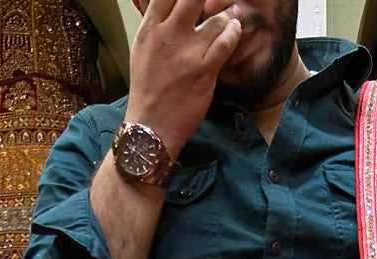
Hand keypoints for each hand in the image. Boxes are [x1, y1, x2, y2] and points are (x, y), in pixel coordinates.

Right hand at [127, 0, 243, 160]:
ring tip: (231, 14)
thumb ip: (155, 23)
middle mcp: (168, 35)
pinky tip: (235, 30)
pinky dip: (233, 32)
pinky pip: (226, 42)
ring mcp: (188, 53)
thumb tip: (168, 4)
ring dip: (227, 14)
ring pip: (216, 18)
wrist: (151, 127)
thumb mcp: (141, 48)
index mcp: (149, 28)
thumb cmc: (147, 88)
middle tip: (219, 0)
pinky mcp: (204, 71)